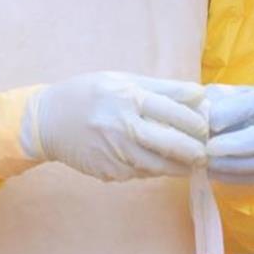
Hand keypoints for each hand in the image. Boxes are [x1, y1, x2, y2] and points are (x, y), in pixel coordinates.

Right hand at [21, 72, 208, 181]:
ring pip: (159, 166)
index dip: (195, 122)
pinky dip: (153, 169)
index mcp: (127, 98)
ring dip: (179, 166)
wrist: (47, 121)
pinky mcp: (109, 173)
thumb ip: (162, 88)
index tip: (206, 127)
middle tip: (204, 152)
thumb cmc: (88, 94)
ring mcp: (115, 153)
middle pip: (171, 144)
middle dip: (194, 151)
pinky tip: (158, 164)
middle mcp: (122, 127)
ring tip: (189, 162)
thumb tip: (199, 94)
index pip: (173, 111)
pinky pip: (140, 173)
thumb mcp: (121, 80)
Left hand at [203, 82, 253, 185]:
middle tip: (208, 149)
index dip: (235, 115)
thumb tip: (212, 123)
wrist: (233, 120)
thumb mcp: (219, 93)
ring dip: (232, 167)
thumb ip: (217, 104)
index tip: (211, 124)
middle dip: (236, 147)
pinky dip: (234, 178)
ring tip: (207, 162)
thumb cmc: (225, 102)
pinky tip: (213, 172)